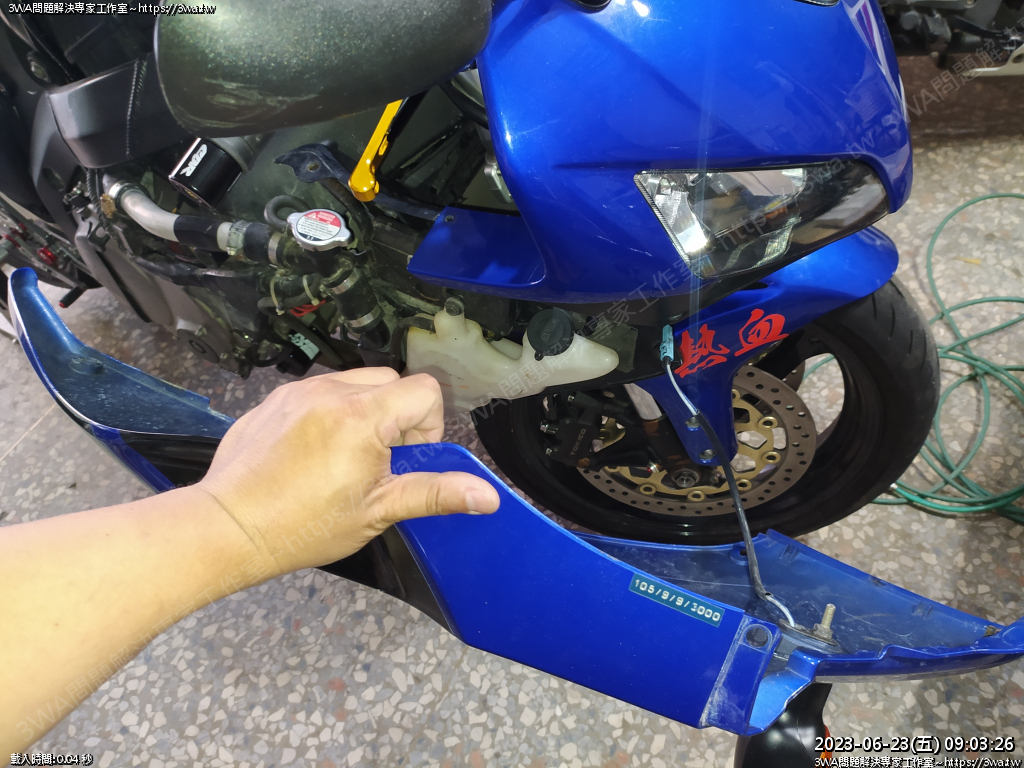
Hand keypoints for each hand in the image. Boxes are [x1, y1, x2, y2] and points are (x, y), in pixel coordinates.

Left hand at [196, 368, 499, 578]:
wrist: (228, 527)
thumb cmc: (302, 525)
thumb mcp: (378, 511)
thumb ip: (435, 494)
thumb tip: (488, 495)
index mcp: (361, 415)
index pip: (424, 390)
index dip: (427, 426)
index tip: (405, 460)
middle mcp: (331, 391)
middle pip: (391, 381)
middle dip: (398, 417)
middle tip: (378, 463)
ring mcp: (299, 392)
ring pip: (355, 383)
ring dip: (365, 412)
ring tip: (345, 458)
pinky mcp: (275, 399)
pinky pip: (320, 392)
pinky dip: (330, 413)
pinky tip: (313, 454)